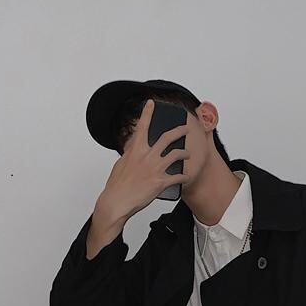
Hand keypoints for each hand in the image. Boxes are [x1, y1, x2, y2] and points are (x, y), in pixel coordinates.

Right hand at [86, 100, 186, 256]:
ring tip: (188, 153)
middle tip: (185, 128)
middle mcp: (147, 156)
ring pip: (176, 154)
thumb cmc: (117, 185)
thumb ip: (130, 152)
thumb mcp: (121, 163)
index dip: (147, 112)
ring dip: (184, 152)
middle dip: (179, 130)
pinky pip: (177, 176)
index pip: (143, 126)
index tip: (151, 103)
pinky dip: (183, 176)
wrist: (117, 202)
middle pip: (167, 137)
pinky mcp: (160, 182)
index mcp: (136, 150)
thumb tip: (133, 145)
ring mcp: (155, 168)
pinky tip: (186, 176)